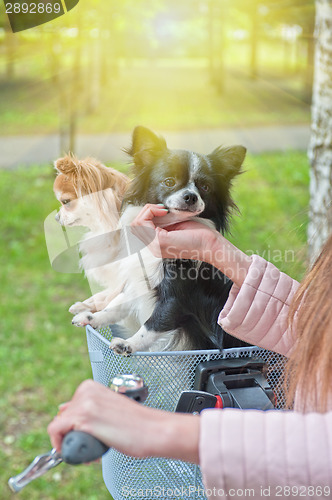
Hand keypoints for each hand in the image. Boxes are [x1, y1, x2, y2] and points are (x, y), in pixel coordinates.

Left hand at [47, 380, 199, 462]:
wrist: (153, 430)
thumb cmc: (136, 424)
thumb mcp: (108, 410)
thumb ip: (88, 408)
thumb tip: (63, 410)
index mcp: (91, 386)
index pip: (68, 409)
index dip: (76, 428)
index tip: (89, 436)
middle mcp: (86, 390)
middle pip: (62, 418)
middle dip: (73, 436)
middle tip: (94, 445)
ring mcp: (84, 402)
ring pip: (59, 427)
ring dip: (72, 444)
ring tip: (95, 449)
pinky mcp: (84, 416)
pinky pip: (56, 431)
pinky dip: (62, 446)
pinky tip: (82, 453)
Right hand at [131, 204, 251, 286]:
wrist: (210, 245)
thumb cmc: (198, 235)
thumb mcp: (176, 225)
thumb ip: (164, 220)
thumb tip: (153, 209)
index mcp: (156, 244)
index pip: (139, 228)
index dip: (147, 214)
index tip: (164, 209)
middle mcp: (152, 247)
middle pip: (134, 226)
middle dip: (146, 211)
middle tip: (162, 208)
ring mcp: (154, 246)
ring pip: (136, 224)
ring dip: (147, 211)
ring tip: (162, 209)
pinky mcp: (158, 242)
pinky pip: (142, 223)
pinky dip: (150, 212)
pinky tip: (163, 211)